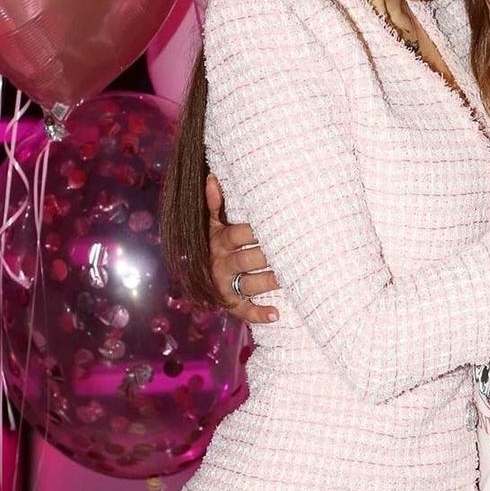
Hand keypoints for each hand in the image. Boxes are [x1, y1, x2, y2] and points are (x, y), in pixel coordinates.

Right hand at [206, 174, 278, 323]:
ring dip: (269, 281)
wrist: (196, 276)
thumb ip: (214, 204)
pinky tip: (276, 314)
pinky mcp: (231, 304)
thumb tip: (212, 177)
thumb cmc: (213, 244)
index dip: (255, 231)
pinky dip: (259, 314)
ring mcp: (226, 285)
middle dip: (267, 256)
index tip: (278, 223)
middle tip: (293, 250)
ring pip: (249, 284)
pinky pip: (244, 311)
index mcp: (220, 242)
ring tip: (290, 277)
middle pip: (246, 260)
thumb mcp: (211, 225)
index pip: (238, 235)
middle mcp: (222, 264)